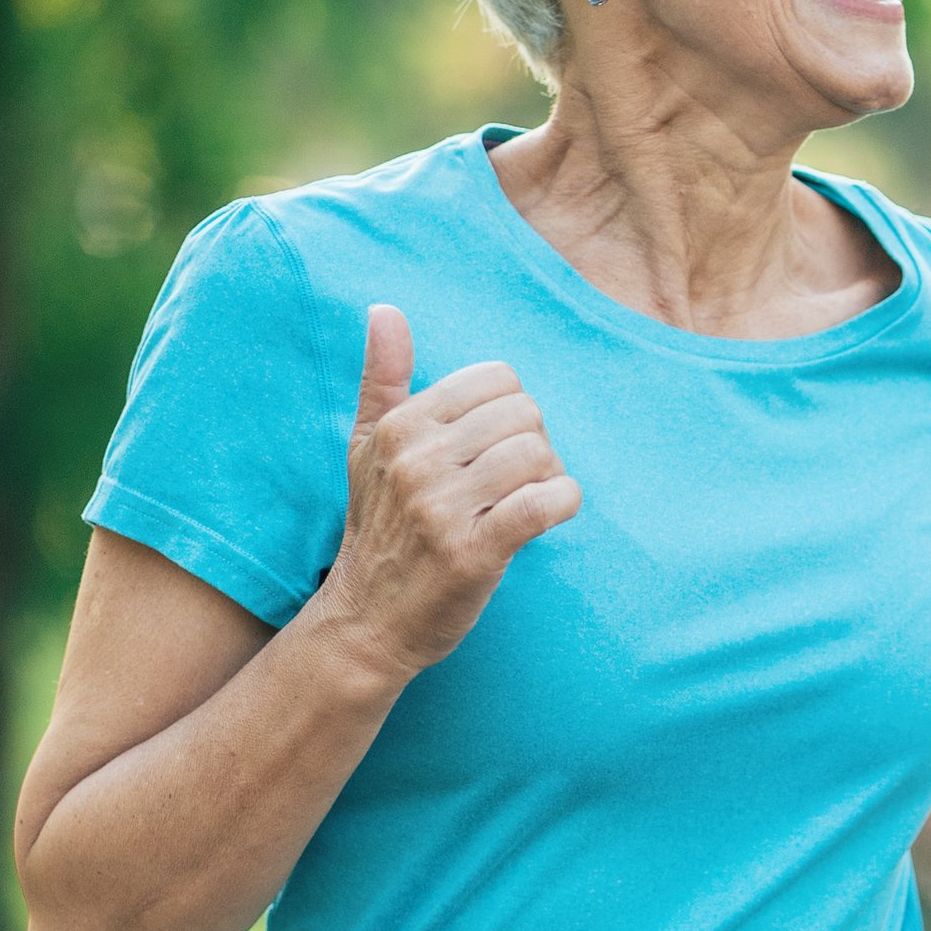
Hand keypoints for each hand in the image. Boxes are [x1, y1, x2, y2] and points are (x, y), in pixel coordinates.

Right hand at [309, 305, 580, 681]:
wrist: (368, 621)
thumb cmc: (378, 528)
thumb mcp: (368, 448)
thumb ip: (382, 376)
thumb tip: (384, 308)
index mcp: (400, 427)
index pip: (495, 378)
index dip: (511, 409)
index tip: (496, 446)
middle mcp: (417, 461)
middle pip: (524, 412)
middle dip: (535, 442)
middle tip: (517, 478)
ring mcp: (442, 508)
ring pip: (538, 453)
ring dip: (549, 476)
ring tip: (527, 500)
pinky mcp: (472, 553)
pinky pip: (544, 503)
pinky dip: (562, 503)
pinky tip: (549, 515)